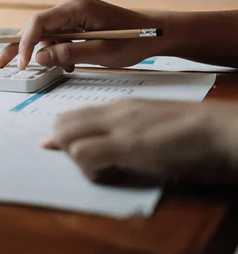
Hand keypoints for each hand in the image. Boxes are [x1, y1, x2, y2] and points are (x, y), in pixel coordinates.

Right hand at [0, 0, 168, 70]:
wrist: (156, 33)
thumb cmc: (133, 41)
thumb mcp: (101, 52)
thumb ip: (68, 54)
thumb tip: (38, 58)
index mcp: (75, 8)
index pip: (39, 23)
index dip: (25, 44)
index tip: (22, 64)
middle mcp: (69, 7)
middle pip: (35, 27)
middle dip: (17, 47)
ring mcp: (71, 14)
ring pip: (44, 34)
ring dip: (40, 53)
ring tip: (30, 67)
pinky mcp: (75, 22)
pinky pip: (56, 37)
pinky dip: (55, 52)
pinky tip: (63, 64)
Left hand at [43, 99, 237, 182]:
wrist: (221, 129)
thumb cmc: (193, 132)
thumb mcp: (152, 126)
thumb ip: (125, 131)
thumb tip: (105, 145)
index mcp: (120, 107)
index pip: (73, 115)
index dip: (63, 136)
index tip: (66, 151)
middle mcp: (114, 112)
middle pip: (61, 123)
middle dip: (64, 147)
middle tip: (90, 163)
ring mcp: (119, 126)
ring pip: (66, 136)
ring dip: (76, 159)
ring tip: (104, 169)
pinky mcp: (128, 144)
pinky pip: (85, 154)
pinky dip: (90, 170)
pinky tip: (112, 175)